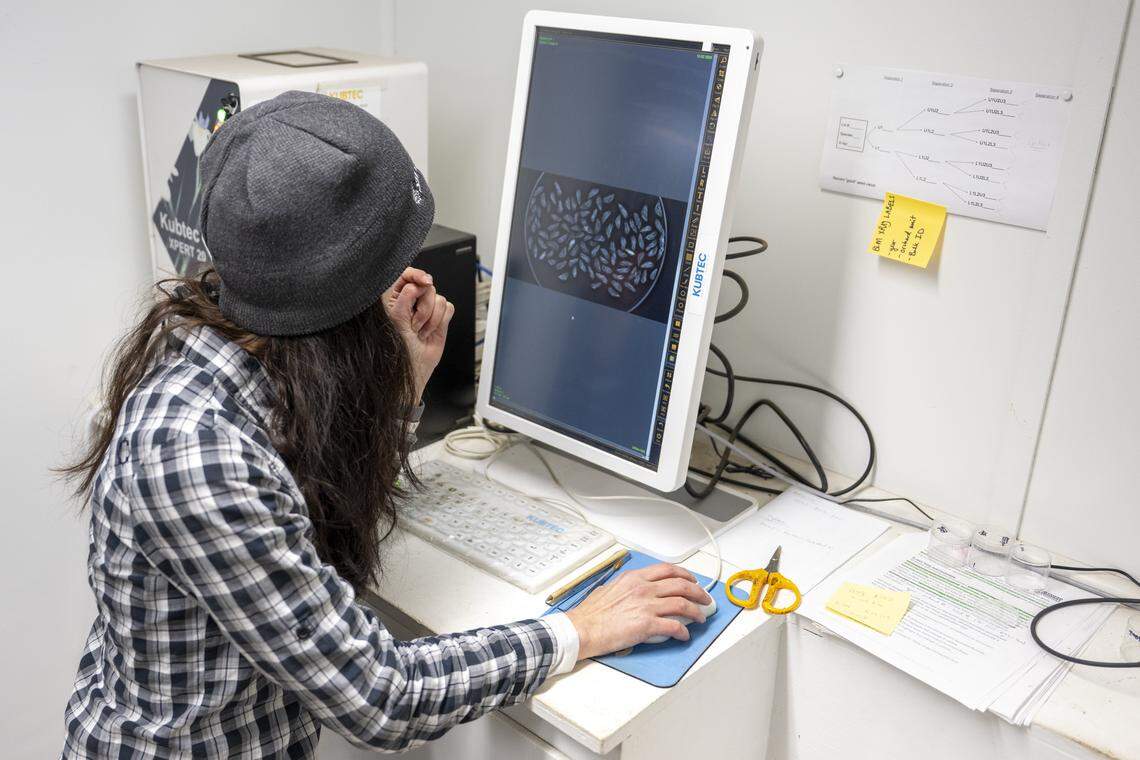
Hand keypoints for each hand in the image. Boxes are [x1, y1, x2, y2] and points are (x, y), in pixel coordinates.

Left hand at [383, 267, 454, 401]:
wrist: (413, 368)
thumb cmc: (396, 348)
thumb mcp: (395, 318)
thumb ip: (404, 297)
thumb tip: (417, 285)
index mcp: (394, 297)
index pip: (406, 274)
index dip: (417, 275)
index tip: (424, 282)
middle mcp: (411, 300)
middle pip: (428, 287)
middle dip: (423, 307)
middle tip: (413, 324)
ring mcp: (427, 309)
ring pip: (439, 298)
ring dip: (430, 318)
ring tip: (419, 331)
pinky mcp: (440, 318)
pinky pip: (448, 308)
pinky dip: (440, 321)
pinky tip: (429, 332)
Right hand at [564, 563, 712, 659]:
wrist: (583, 628)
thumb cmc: (591, 613)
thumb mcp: (610, 588)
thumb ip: (627, 586)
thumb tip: (634, 591)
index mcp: (635, 578)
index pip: (668, 570)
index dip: (685, 574)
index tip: (691, 580)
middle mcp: (643, 588)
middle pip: (681, 585)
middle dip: (698, 592)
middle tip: (704, 599)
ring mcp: (646, 606)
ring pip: (682, 604)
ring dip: (696, 612)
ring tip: (700, 618)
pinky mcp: (647, 625)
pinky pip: (674, 626)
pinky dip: (684, 631)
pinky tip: (685, 635)